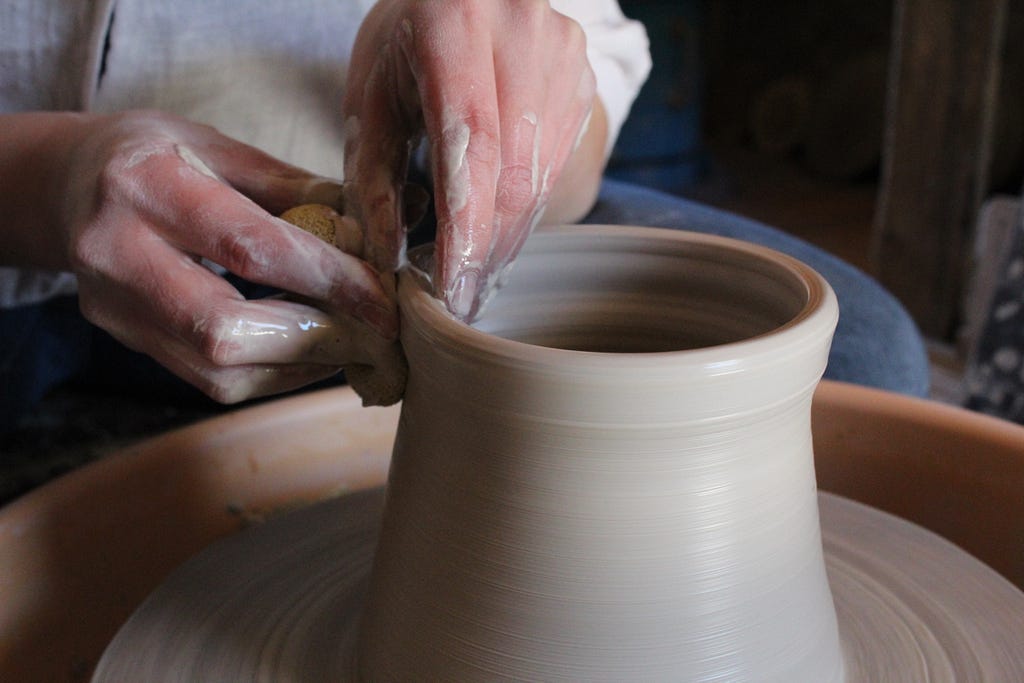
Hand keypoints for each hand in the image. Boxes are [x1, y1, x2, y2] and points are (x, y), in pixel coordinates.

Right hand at [57, 110, 397, 402]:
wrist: (69, 184)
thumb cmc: (158, 157)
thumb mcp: (223, 149)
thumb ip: (298, 190)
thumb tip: (383, 225)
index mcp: (145, 185)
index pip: (250, 247)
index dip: (327, 280)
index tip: (384, 298)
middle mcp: (117, 253)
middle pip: (225, 330)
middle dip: (317, 337)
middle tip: (377, 331)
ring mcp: (114, 306)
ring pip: (219, 371)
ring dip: (303, 363)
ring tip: (353, 338)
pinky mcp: (125, 339)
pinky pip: (211, 381)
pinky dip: (276, 371)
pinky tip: (312, 346)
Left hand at [344, 0, 597, 319]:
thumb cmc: (407, 44)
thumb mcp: (370, 96)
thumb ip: (372, 175)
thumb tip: (390, 257)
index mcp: (455, 19)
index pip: (471, 141)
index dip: (465, 225)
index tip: (453, 288)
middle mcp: (522, 29)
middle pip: (513, 168)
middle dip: (487, 247)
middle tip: (463, 300)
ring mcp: (562, 52)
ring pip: (540, 174)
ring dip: (508, 236)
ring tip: (477, 274)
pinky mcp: (582, 77)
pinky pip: (556, 163)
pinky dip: (526, 207)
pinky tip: (500, 232)